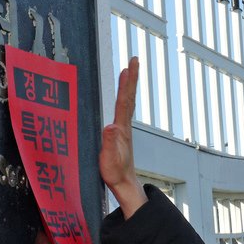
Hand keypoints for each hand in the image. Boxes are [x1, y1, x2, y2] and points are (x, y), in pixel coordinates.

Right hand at [99, 56, 145, 217]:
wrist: (125, 184)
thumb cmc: (115, 173)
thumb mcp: (109, 160)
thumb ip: (109, 143)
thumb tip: (110, 126)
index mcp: (121, 129)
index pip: (124, 100)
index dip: (127, 83)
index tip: (130, 65)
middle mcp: (124, 126)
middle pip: (128, 97)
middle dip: (131, 78)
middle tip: (134, 59)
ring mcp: (123, 130)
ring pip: (126, 103)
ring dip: (127, 86)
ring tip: (127, 72)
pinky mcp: (120, 135)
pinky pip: (122, 111)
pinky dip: (123, 98)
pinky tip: (121, 97)